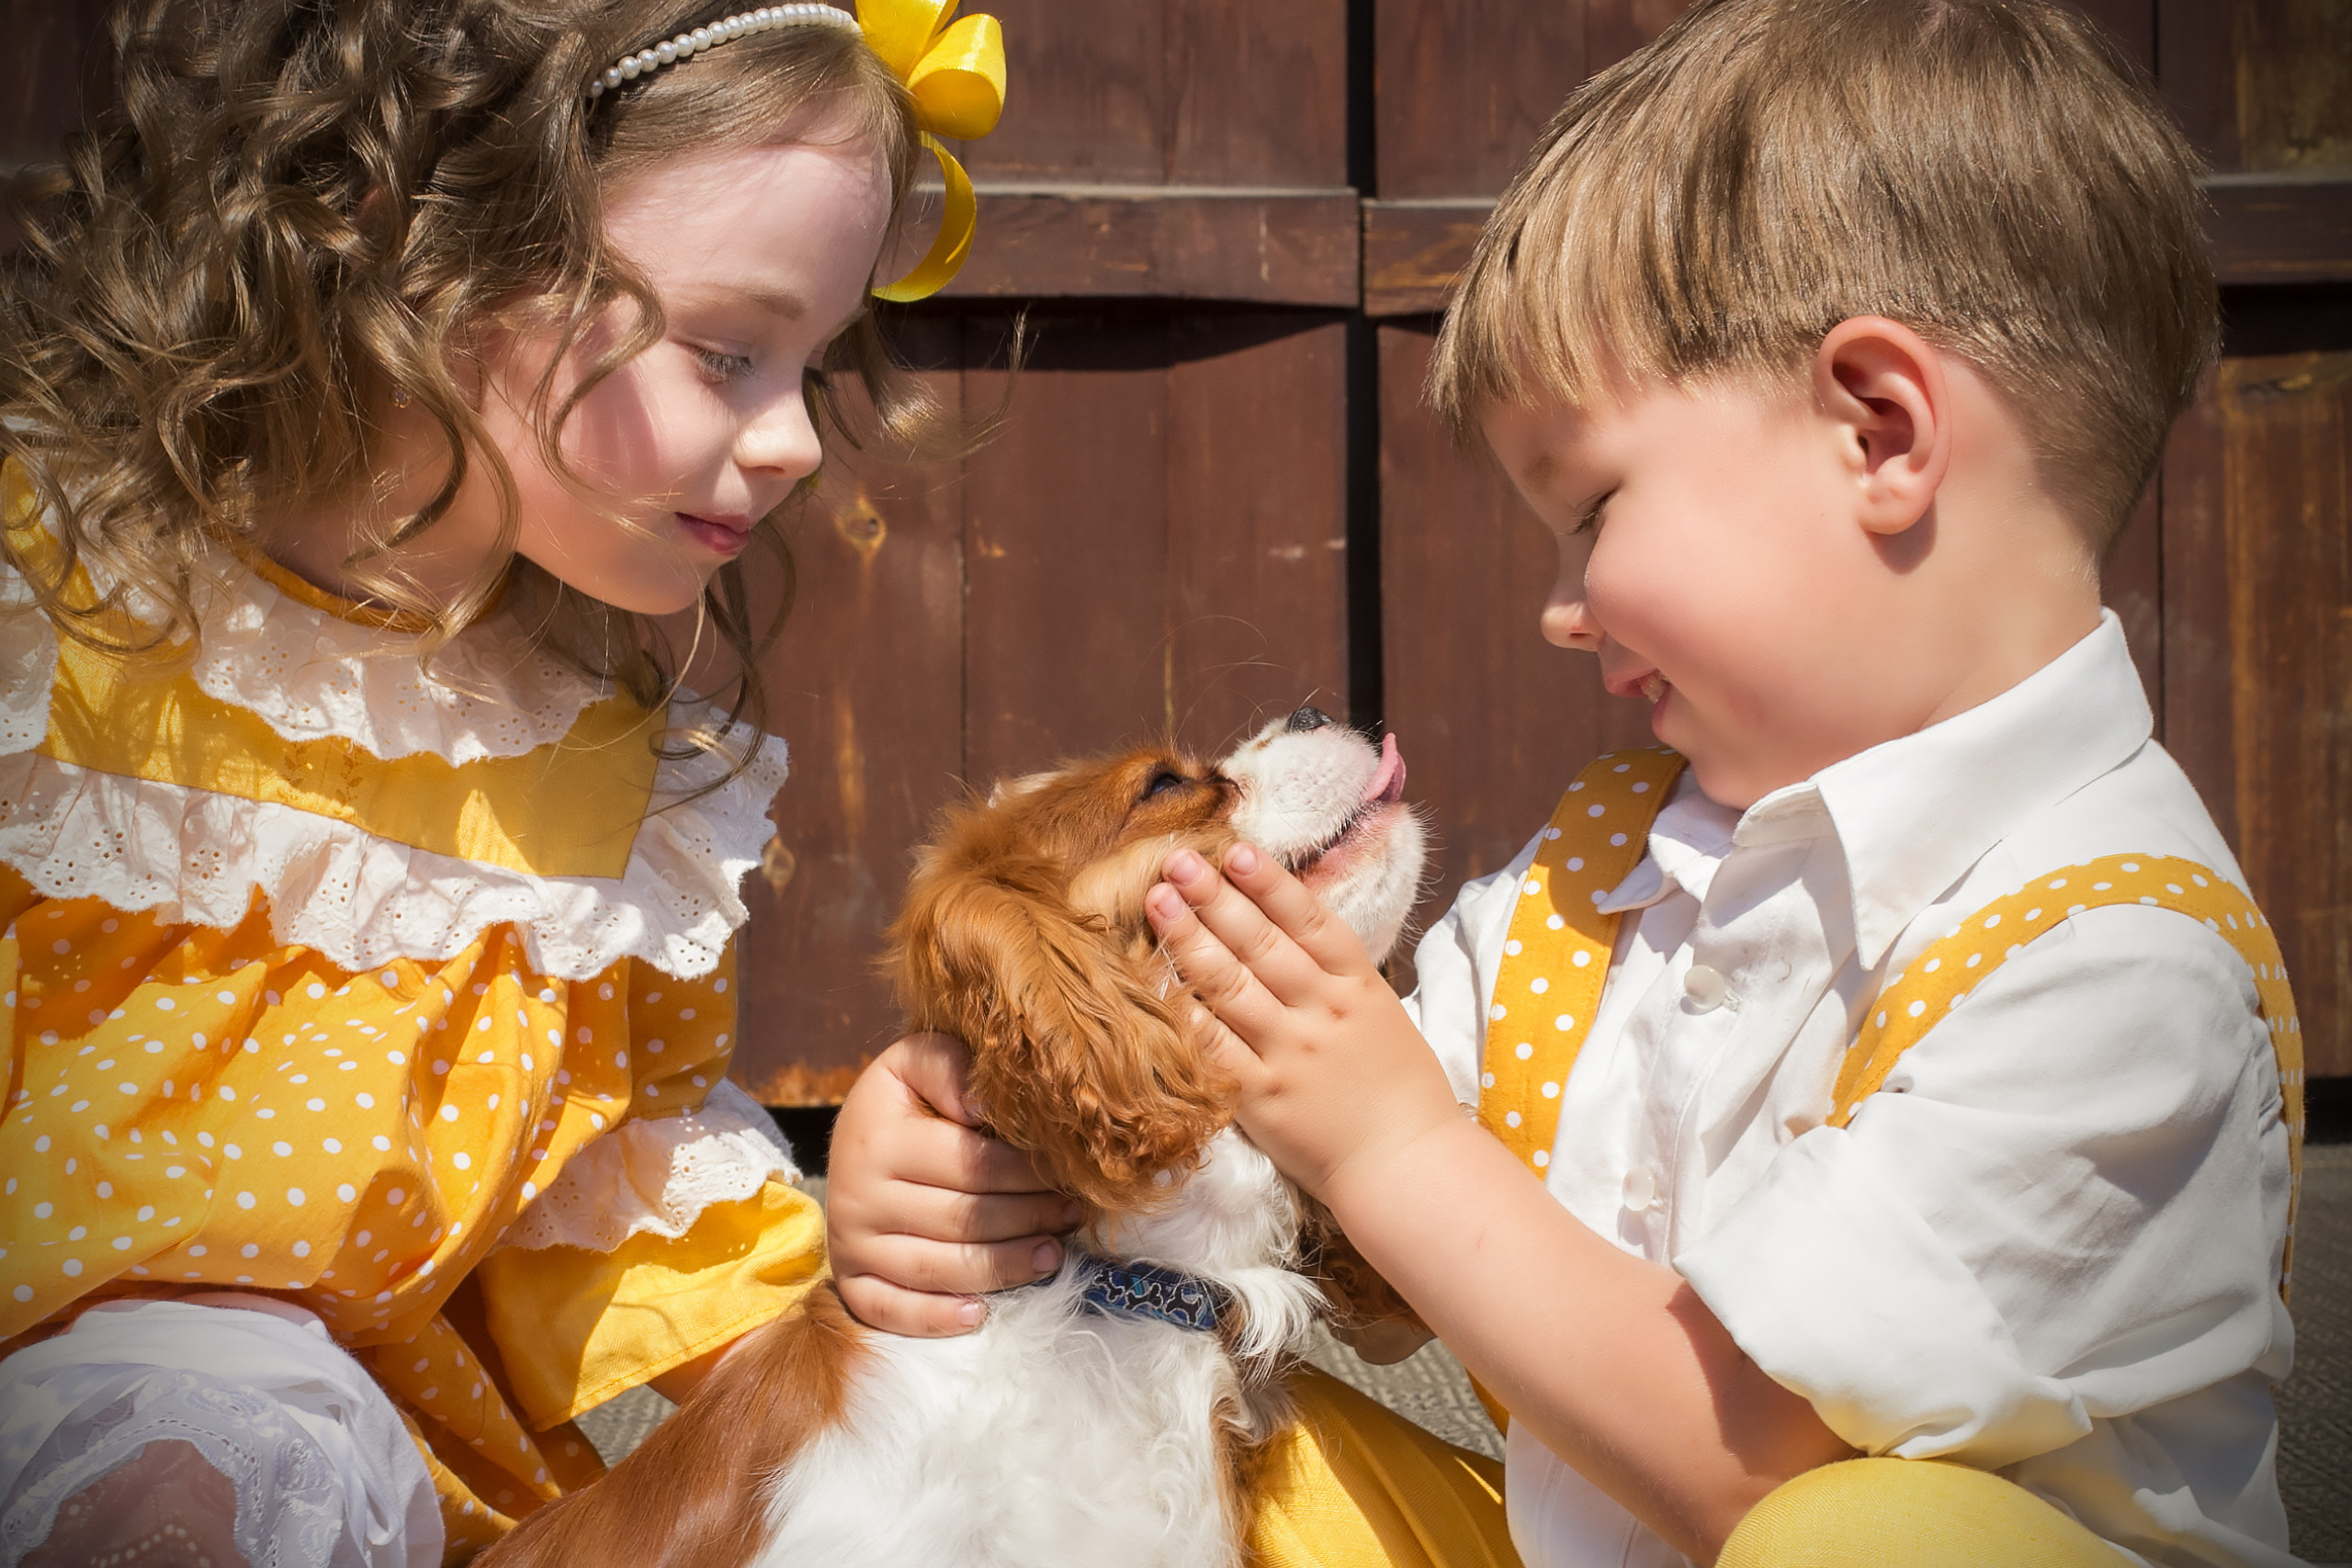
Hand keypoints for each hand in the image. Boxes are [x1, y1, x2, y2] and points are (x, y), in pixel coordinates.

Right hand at [825, 1033, 1081, 1335]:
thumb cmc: (906, 1100)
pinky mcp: (849, 1280)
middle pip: (960, 1219)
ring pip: (936, 1269)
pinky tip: (980, 1313)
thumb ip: (954, 1069)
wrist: (854, 1138)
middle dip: (1028, 1219)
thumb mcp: (920, 1062)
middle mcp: (856, 1194)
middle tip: (1072, 1215)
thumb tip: (990, 1106)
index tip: (1069, 1176)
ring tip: (1050, 1256)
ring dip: (1002, 1268)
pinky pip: (889, 1310)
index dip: (1027, 1174)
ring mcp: (850, 1243)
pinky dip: (934, 1318)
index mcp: (878, 1138)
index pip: (969, 1165)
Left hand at [1144, 843, 1461, 1202]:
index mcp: (1358, 985)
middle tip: (1176, 861)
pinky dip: (1184, 1012)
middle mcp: (1323, 1012)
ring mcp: (1291, 1053)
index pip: (1310, 920)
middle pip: (1260, 942)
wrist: (1408, 1164)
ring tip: (1159, 902)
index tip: (1235, 850)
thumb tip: (1287, 919)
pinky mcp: (1262, 1097)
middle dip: (1215, 896)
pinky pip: (1213, 1046)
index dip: (1270, 882)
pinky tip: (1154, 983)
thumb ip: (1336, 971)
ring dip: (1189, 938)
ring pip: (1230, 985)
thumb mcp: (1382, 1011)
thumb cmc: (1399, 1086)